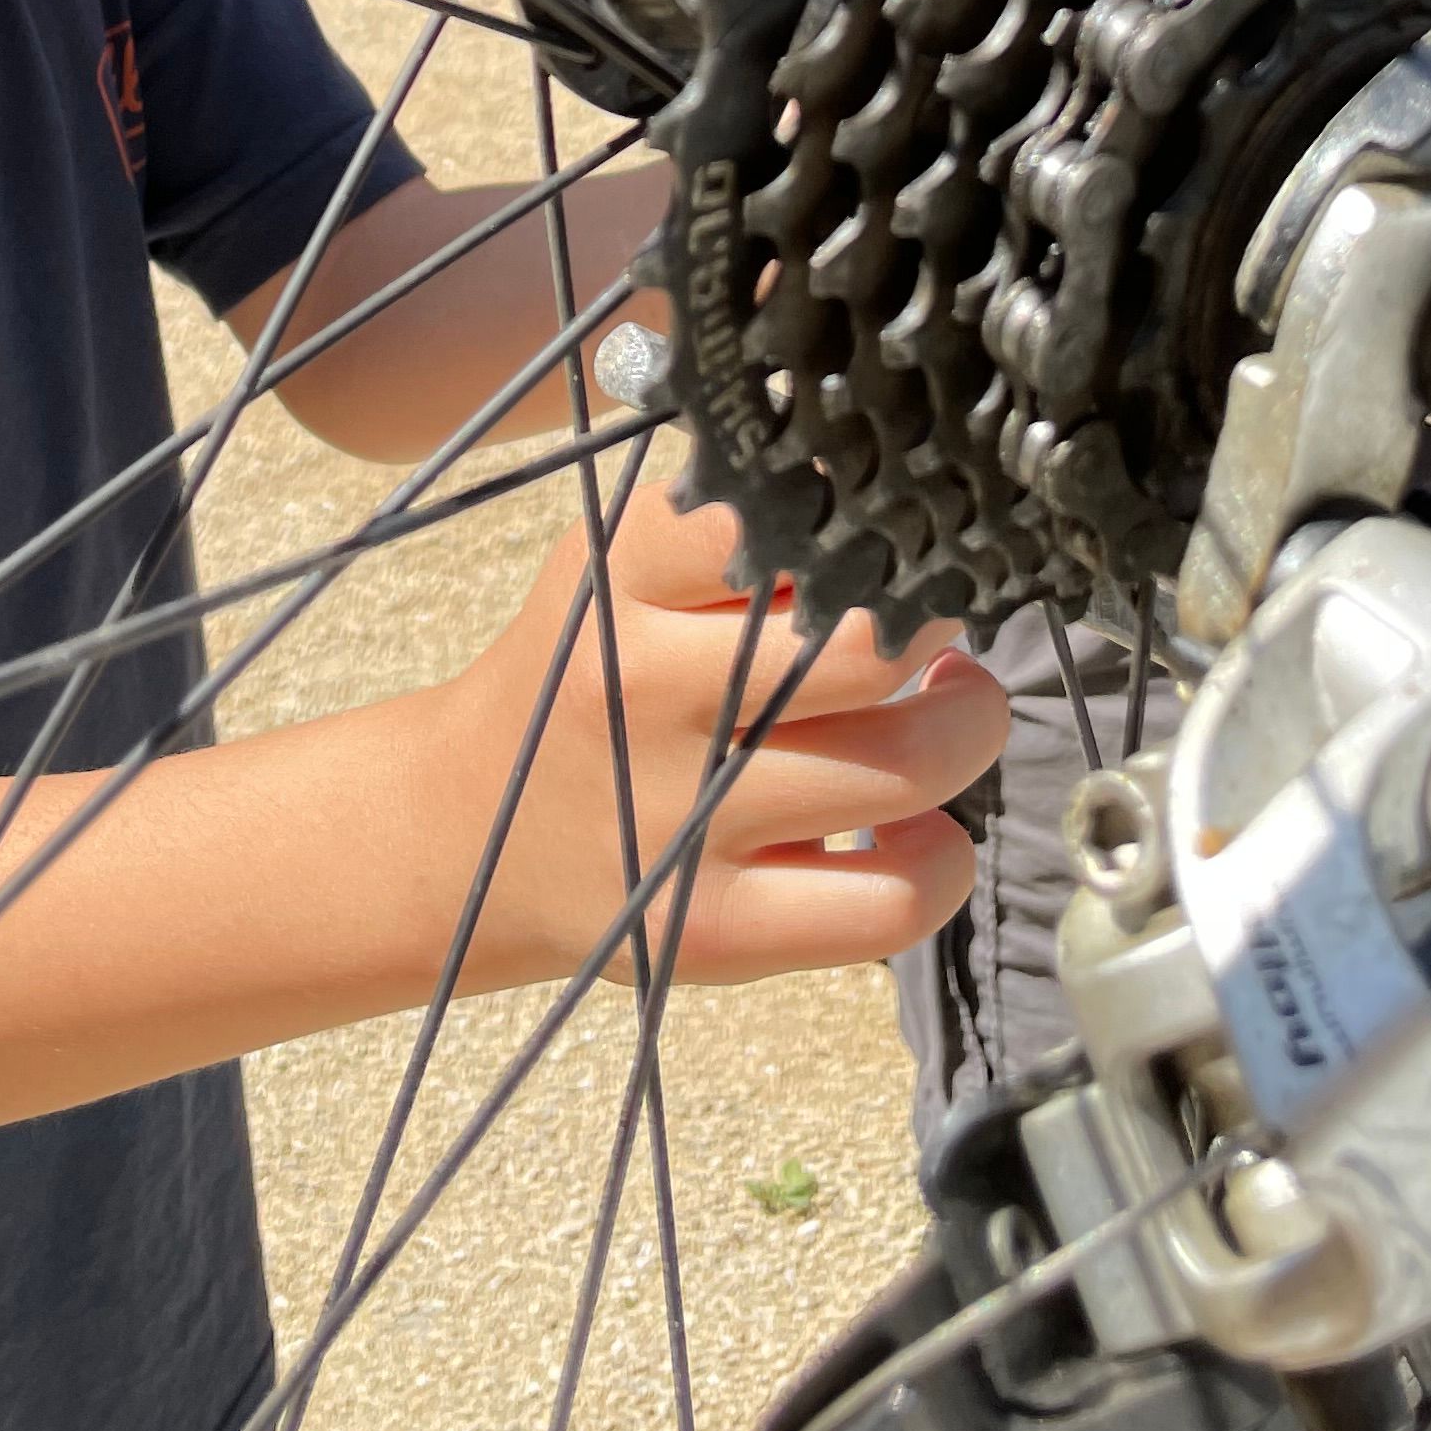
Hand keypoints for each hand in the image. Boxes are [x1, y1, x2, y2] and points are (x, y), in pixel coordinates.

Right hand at [419, 477, 1007, 993]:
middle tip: (939, 624)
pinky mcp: (714, 935)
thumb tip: (885, 494)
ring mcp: (681, 826)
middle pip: (866, 647)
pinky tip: (913, 828)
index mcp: (620, 584)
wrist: (465, 832)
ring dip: (965, 730)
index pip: (769, 519)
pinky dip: (940, 860)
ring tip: (950, 710)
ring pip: (906, 770)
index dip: (862, 522)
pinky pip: (891, 903)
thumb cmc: (580, 678)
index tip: (889, 536)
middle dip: (938, 628)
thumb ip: (732, 531)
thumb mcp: (618, 572)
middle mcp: (645, 695)